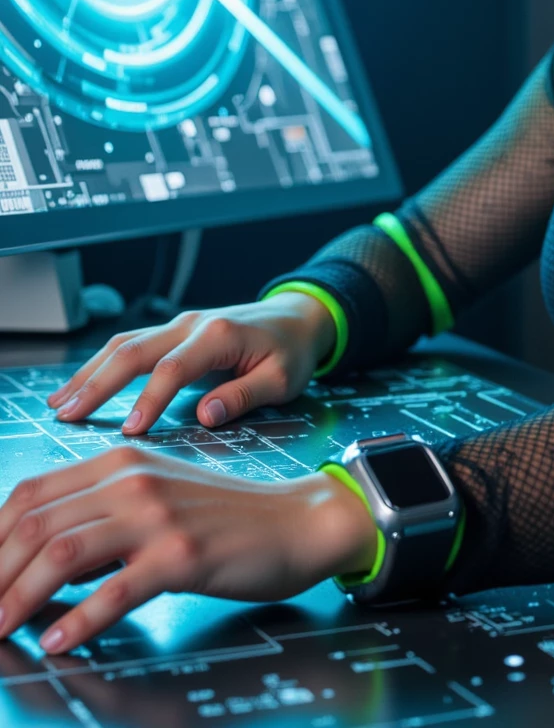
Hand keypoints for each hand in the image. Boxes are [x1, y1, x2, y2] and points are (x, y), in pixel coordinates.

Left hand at [0, 445, 378, 652]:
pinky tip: (58, 640)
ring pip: (64, 551)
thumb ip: (100, 518)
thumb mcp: (156, 498)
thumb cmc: (225, 516)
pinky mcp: (183, 555)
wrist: (296, 522)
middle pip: (37, 524)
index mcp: (121, 460)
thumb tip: (39, 562)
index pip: (30, 494)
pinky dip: (78, 620)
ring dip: (19, 597)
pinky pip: (116, 589)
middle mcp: (134, 479)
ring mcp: (159, 516)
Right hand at [46, 295, 336, 434]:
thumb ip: (244, 396)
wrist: (298, 318)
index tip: (128, 431)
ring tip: (60, 402)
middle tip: (68, 414)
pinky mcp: (174, 332)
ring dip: (90, 371)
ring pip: (125, 343)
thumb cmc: (291, 352)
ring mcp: (180, 325)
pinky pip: (131, 344)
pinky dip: (101, 363)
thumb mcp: (283, 379)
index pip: (173, 368)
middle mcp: (192, 324)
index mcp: (219, 335)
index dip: (149, 399)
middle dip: (98, 382)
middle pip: (135, 350)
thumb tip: (206, 416)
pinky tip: (81, 384)